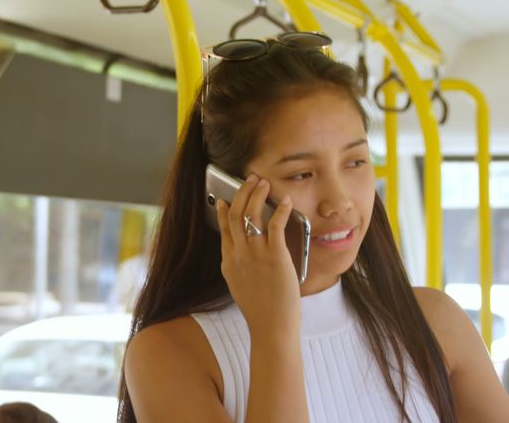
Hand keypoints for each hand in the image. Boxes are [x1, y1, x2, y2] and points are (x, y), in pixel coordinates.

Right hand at [215, 175, 300, 332]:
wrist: (271, 328)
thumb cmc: (262, 312)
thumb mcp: (241, 287)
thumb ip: (241, 268)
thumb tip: (247, 255)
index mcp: (229, 262)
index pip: (223, 229)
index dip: (223, 210)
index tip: (224, 199)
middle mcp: (239, 255)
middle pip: (235, 214)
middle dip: (241, 193)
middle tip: (250, 180)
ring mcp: (255, 255)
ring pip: (251, 214)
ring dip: (257, 194)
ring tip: (264, 183)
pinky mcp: (275, 257)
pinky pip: (275, 225)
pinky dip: (280, 210)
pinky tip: (286, 202)